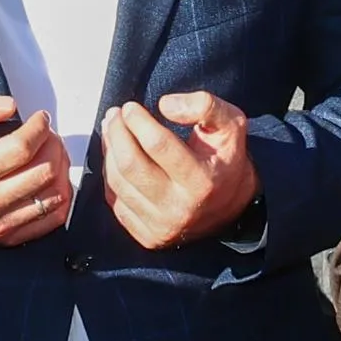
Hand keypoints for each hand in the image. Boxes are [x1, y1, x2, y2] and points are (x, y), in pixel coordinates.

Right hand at [0, 89, 71, 247]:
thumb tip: (9, 107)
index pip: (21, 148)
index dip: (39, 128)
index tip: (41, 118)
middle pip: (43, 171)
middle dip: (53, 145)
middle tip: (47, 134)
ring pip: (52, 197)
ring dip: (60, 170)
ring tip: (51, 154)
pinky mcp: (5, 238)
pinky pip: (50, 222)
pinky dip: (60, 199)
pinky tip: (53, 181)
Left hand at [100, 92, 258, 249]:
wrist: (230, 207)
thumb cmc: (226, 160)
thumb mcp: (231, 124)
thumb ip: (205, 105)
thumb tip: (165, 105)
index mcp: (202, 181)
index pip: (158, 145)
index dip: (138, 121)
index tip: (130, 107)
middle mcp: (180, 208)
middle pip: (131, 165)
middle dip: (116, 133)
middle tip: (115, 115)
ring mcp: (161, 225)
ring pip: (118, 182)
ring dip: (110, 151)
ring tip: (113, 130)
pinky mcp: (147, 236)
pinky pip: (115, 200)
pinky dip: (111, 174)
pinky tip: (116, 157)